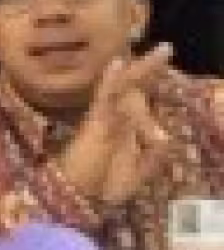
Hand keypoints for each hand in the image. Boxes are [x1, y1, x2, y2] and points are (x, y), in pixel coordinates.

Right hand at [56, 43, 172, 208]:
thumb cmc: (104, 187)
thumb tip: (168, 136)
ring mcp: (105, 118)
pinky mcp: (96, 122)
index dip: (150, 82)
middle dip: (150, 69)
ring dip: (143, 69)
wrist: (80, 200)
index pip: (140, 100)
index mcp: (126, 128)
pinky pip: (105, 98)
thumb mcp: (139, 171)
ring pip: (125, 88)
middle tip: (166, 49)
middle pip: (135, 88)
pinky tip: (118, 64)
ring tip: (162, 51)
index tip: (161, 62)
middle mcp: (116, 118)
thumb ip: (153, 154)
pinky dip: (111, 81)